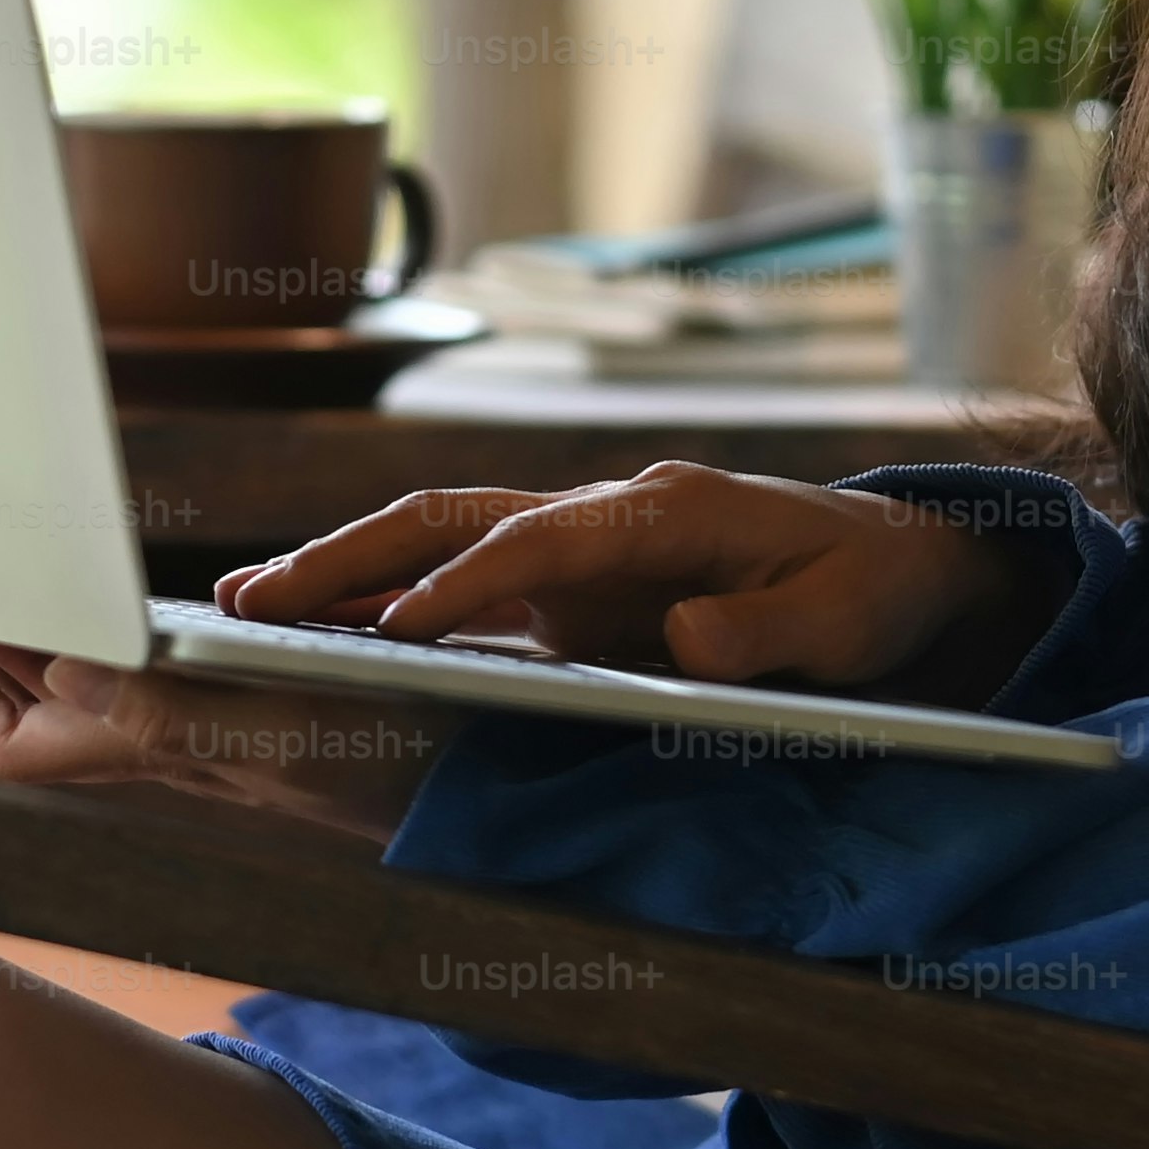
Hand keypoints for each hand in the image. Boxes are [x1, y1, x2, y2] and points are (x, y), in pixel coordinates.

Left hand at [0, 623, 444, 844]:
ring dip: (21, 628)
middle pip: (22, 703)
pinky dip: (93, 624)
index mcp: (149, 752)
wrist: (467, 780)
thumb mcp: (269, 721)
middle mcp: (156, 747)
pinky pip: (127, 667)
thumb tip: (52, 662)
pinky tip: (96, 589)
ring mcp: (190, 730)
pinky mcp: (231, 708)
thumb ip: (159, 704)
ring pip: (70, 682)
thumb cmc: (378, 755)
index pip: (4, 739)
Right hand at [215, 463, 1057, 710]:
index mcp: (661, 510)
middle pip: (451, 517)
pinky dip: (387, 600)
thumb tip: (686, 639)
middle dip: (349, 558)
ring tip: (244, 610)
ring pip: (438, 539)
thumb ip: (767, 629)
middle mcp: (604, 512)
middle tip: (245, 605)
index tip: (394, 634)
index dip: (463, 584)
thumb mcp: (847, 619)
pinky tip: (321, 634)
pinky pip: (462, 584)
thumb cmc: (876, 591)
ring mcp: (581, 545)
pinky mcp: (573, 588)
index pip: (537, 541)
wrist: (904, 568)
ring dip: (345, 571)